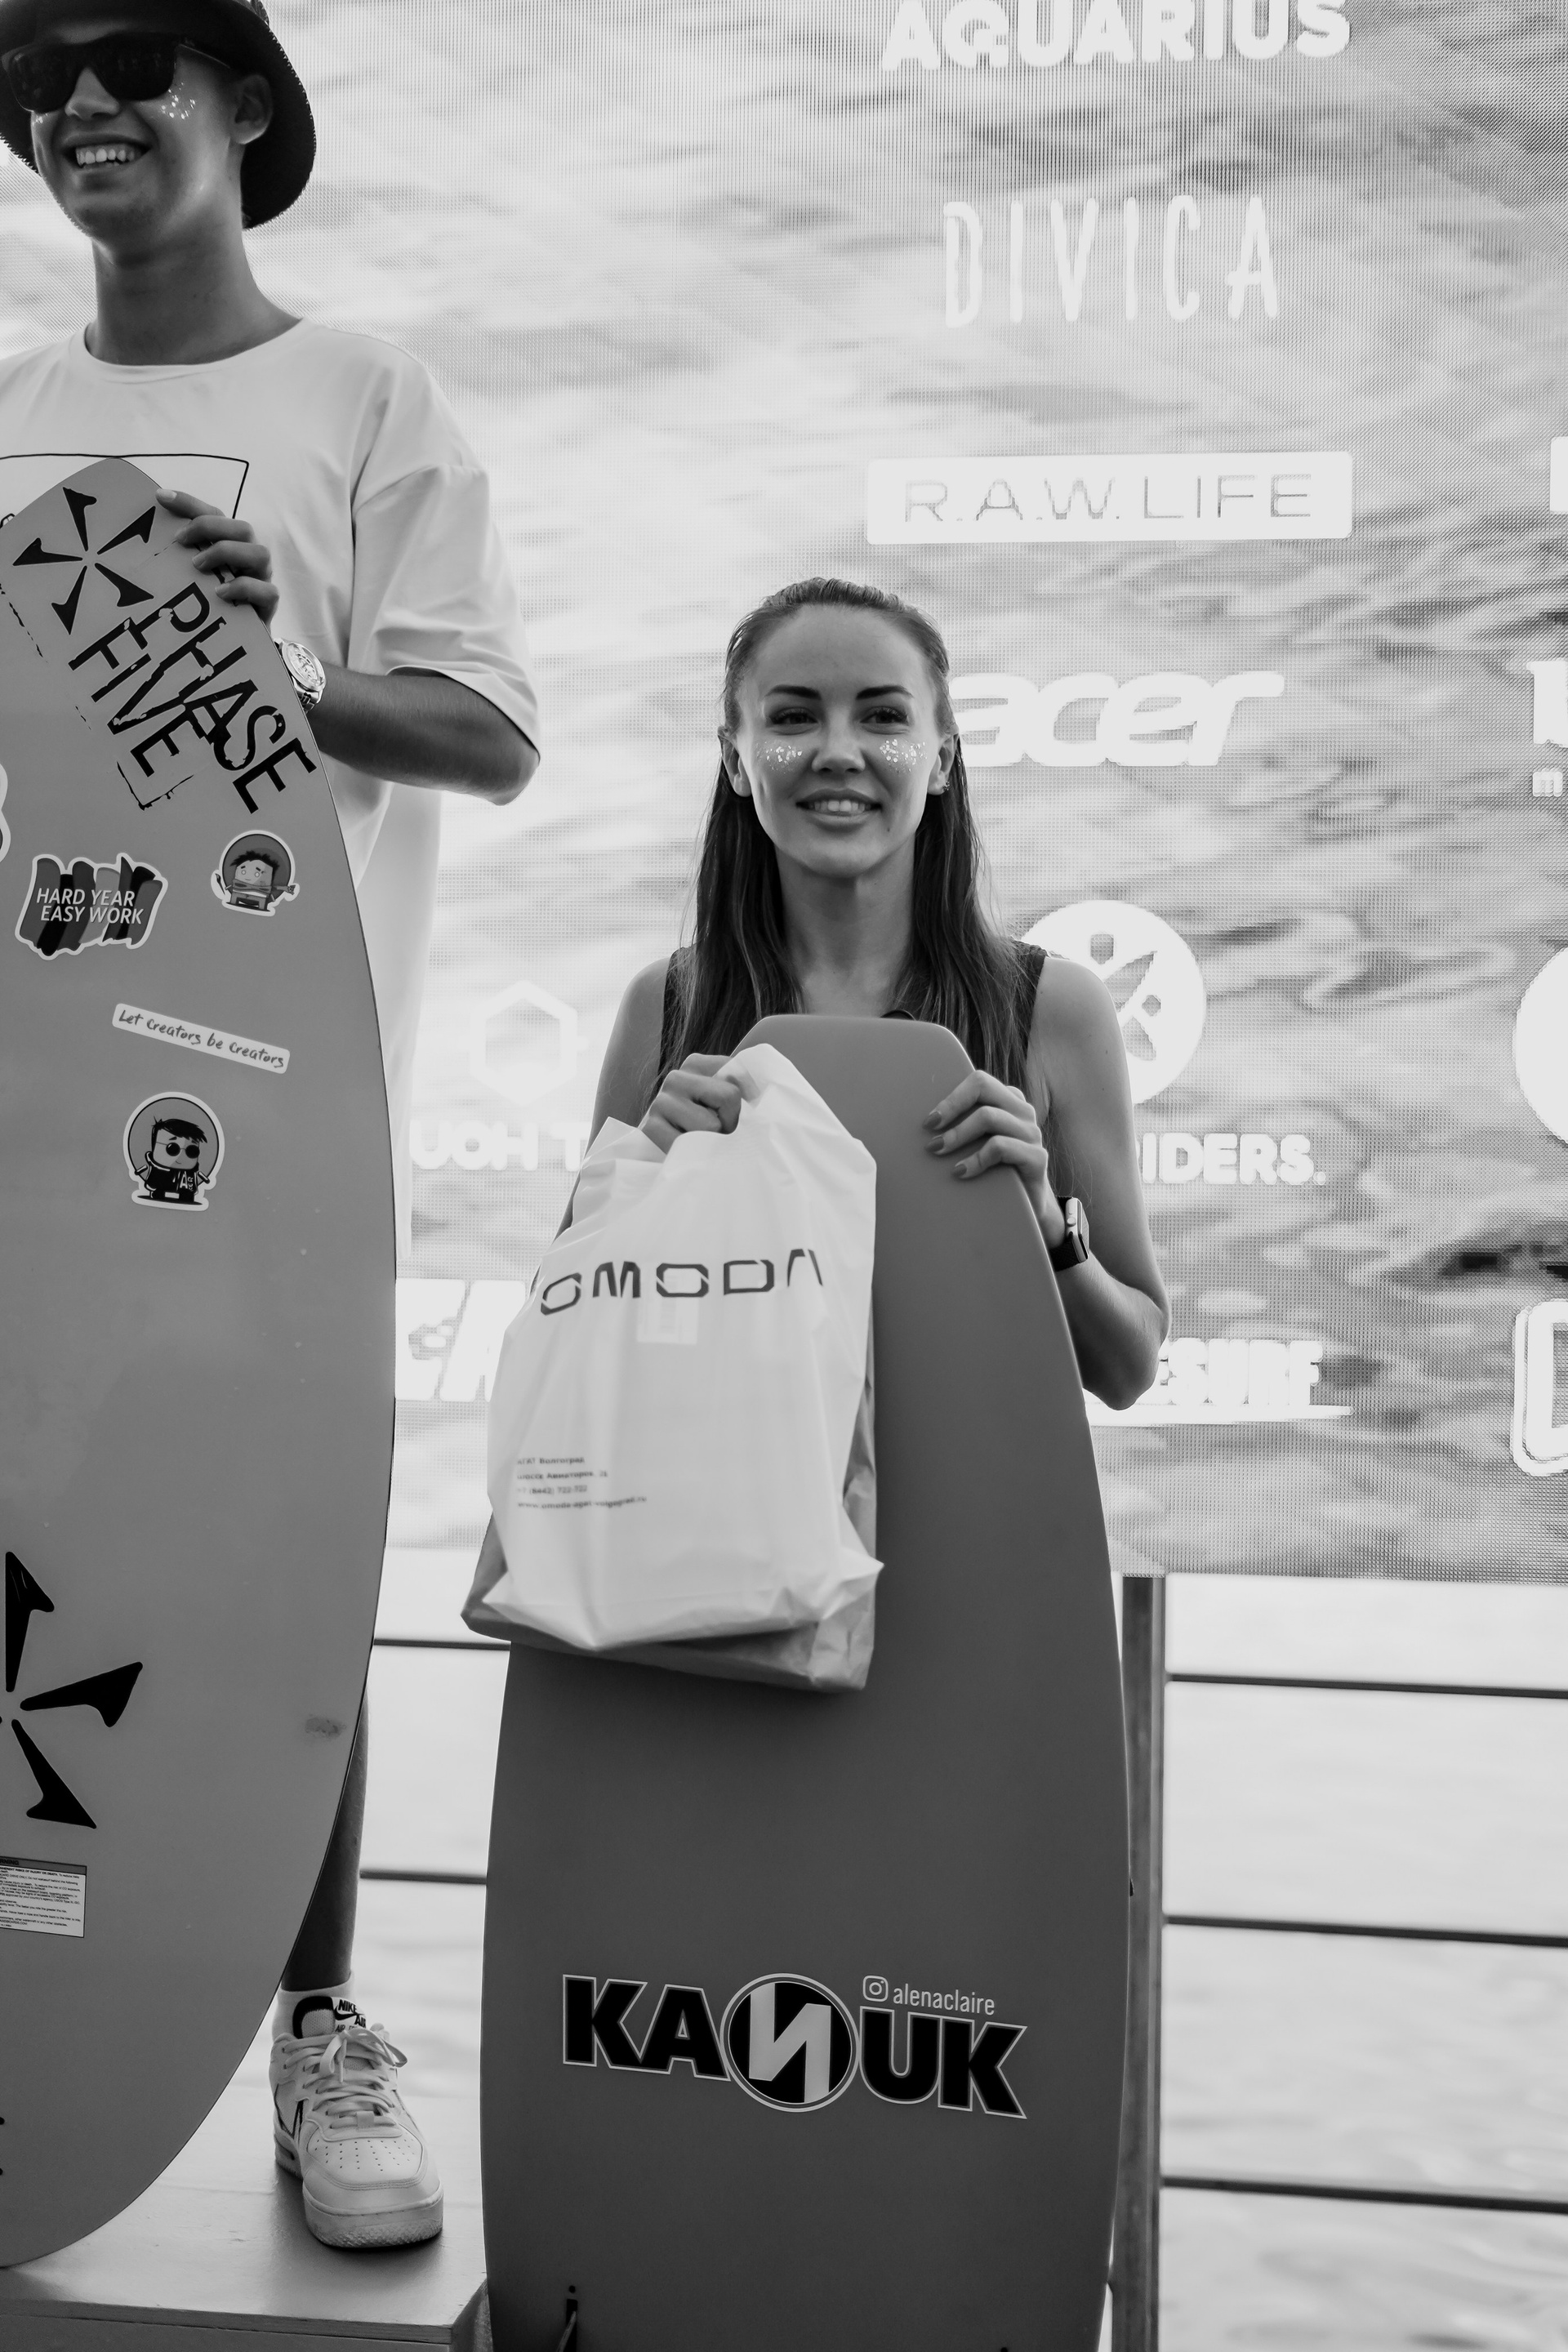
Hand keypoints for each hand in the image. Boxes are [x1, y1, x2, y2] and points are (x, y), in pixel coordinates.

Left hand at [157, 489, 278, 625]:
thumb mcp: (190, 578)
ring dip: (227, 553)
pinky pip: (267, 591)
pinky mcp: (267, 605)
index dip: (189, 503)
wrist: (231, 642)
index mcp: (231, 545)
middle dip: (211, 529)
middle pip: (243, 529)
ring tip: (198, 566)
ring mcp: (261, 579)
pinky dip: (243, 588)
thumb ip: (178, 558)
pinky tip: (220, 593)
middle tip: (181, 541)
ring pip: (260, 554)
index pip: (215, 514)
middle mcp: (249, 557)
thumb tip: (144, 538)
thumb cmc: (209, 604)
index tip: (160, 498)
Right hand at [641, 1053, 746, 1155]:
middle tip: (717, 1131)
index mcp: (696, 1064)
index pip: (740, 1074)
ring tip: (701, 1141)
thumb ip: (742, 1087)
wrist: (668, 1159)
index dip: (748, 1100)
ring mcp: (660, 1101)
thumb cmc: (706, 1128)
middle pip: (730, 1096)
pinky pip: (691, 1144)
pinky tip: (687, 1150)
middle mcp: (675, 1077)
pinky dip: (696, 1153)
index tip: (738, 1113)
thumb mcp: (726, 1101)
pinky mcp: (651, 1127)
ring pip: (712, 1124)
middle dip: (730, 1121)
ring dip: (713, 1140)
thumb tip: (755, 1096)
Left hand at [925, 1071, 1065, 1246]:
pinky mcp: (1037, 1157)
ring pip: (989, 1117)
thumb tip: (924, 1123)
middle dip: (952, 1108)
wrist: (1027, 1207)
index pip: (979, 1082)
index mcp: (1009, 1101)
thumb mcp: (978, 1144)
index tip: (929, 1121)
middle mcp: (1023, 1112)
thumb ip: (962, 1125)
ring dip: (957, 1135)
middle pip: (984, 1088)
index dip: (951, 1098)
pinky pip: (1000, 1147)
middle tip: (931, 1134)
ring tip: (939, 1151)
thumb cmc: (994, 1172)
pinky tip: (960, 1172)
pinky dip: (975, 1159)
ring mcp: (1031, 1133)